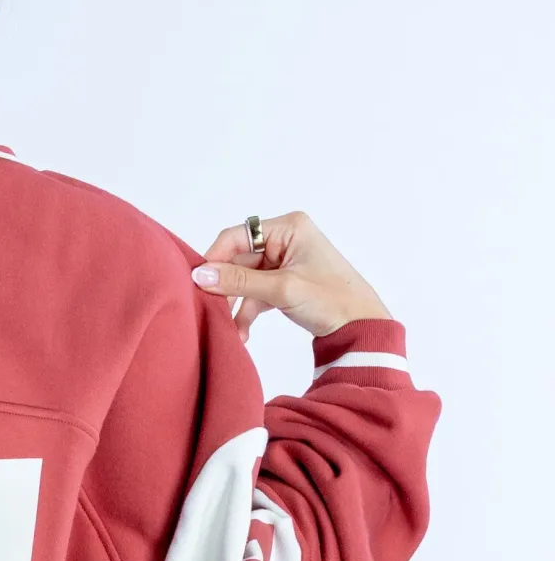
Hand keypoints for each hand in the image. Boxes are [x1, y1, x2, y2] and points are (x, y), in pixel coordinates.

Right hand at [191, 210, 391, 340]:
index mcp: (289, 228)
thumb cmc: (332, 300)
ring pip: (243, 279)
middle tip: (210, 309)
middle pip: (238, 259)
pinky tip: (242, 333)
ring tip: (227, 327)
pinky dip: (246, 311)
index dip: (215, 258)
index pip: (237, 236)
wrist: (361, 328)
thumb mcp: (281, 289)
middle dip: (225, 288)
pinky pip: (254, 293)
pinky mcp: (283, 282)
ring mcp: (283, 261)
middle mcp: (284, 239)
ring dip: (235, 304)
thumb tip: (200, 275)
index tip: (198, 282)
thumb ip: (238, 281)